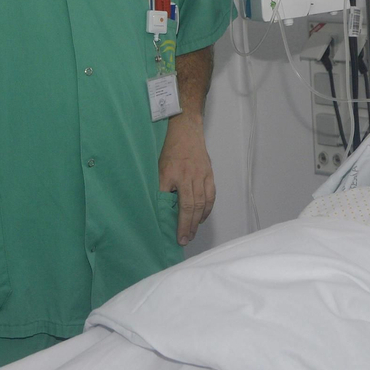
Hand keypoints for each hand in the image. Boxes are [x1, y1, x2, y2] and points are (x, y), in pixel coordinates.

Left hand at [159, 115, 214, 244]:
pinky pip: (210, 195)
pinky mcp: (209, 173)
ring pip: (202, 203)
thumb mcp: (158, 167)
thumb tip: (159, 207)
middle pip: (192, 207)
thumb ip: (161, 186)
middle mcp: (190, 177)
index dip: (179, 223)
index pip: (179, 205)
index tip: (178, 237)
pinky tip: (201, 217)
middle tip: (185, 240)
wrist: (186, 129)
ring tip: (193, 232)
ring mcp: (202, 175)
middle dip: (189, 226)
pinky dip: (207, 208)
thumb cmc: (170, 149)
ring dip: (198, 220)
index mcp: (175, 175)